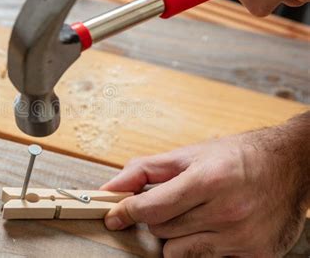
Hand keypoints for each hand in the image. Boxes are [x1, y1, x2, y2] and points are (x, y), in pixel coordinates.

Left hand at [101, 112, 309, 256]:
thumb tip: (111, 187)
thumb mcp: (189, 154)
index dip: (127, 212)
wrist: (289, 164)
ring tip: (196, 214)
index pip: (151, 209)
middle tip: (176, 202)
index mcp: (208, 180)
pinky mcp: (254, 255)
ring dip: (178, 235)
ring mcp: (242, 238)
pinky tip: (215, 227)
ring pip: (179, 252)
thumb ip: (145, 169)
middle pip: (162, 231)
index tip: (115, 215)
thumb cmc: (237, 156)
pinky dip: (202, 246)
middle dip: (159, 217)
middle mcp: (227, 212)